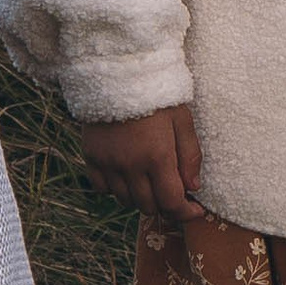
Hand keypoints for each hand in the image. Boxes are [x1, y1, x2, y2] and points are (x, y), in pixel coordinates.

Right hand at [76, 105, 203, 214]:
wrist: (117, 72)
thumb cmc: (156, 93)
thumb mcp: (182, 119)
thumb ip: (190, 155)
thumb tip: (194, 188)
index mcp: (158, 156)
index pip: (171, 202)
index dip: (185, 212)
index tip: (194, 210)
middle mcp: (131, 165)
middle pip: (149, 206)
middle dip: (164, 205)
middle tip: (172, 192)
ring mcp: (108, 163)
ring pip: (125, 200)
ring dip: (140, 198)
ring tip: (149, 182)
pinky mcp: (91, 157)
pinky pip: (102, 189)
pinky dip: (116, 189)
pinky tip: (125, 176)